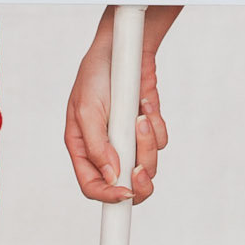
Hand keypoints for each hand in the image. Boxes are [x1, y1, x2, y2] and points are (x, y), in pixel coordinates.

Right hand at [65, 19, 168, 205]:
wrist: (123, 48)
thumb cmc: (96, 75)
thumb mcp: (87, 110)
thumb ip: (97, 147)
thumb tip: (111, 177)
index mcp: (84, 148)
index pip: (92, 186)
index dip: (108, 196)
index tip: (125, 191)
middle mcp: (107, 149)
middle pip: (125, 185)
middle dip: (138, 180)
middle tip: (142, 169)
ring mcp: (128, 139)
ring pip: (147, 163)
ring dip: (148, 142)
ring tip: (141, 116)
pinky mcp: (146, 127)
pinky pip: (160, 140)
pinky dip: (156, 123)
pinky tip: (145, 102)